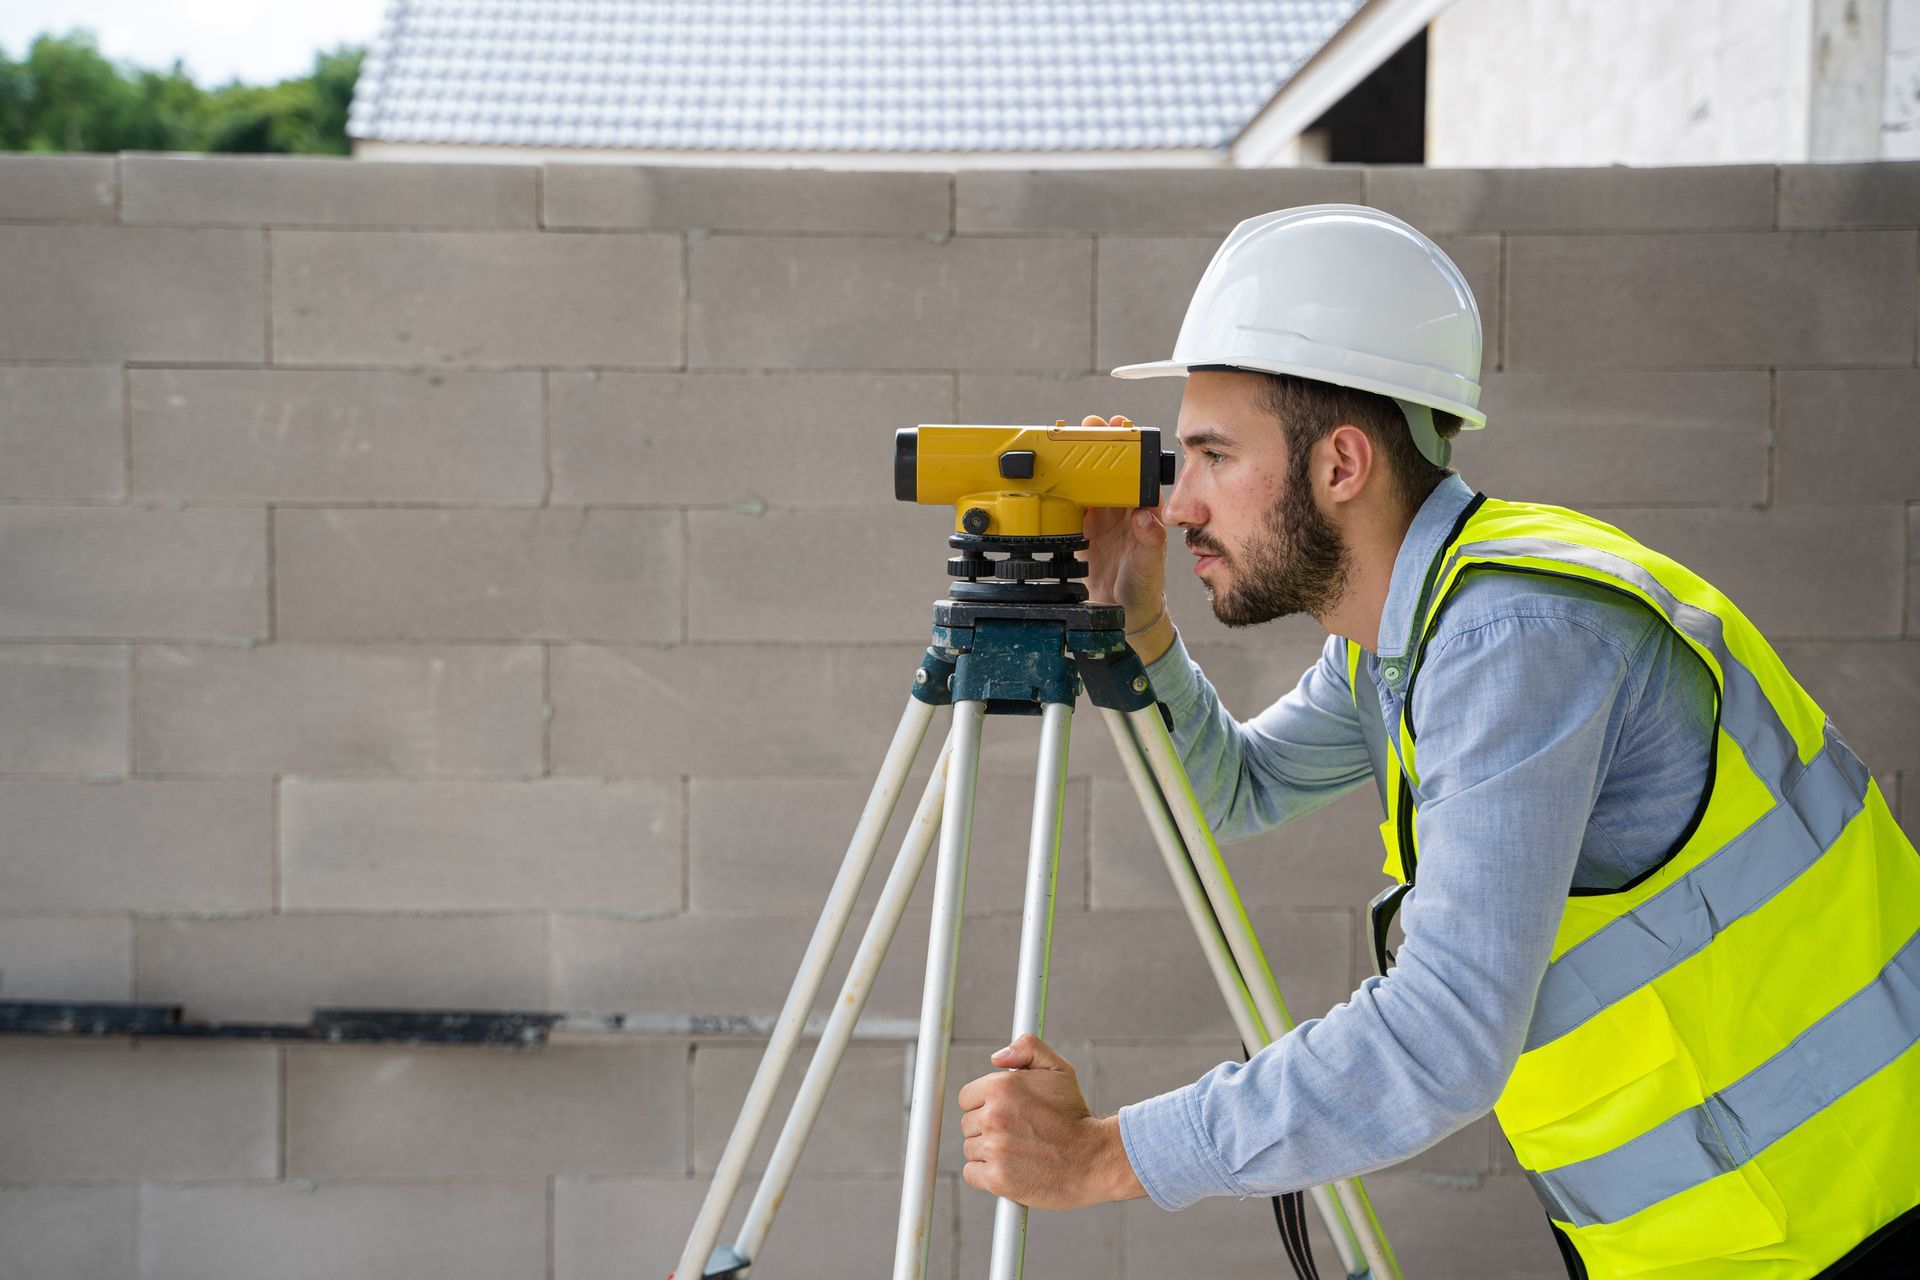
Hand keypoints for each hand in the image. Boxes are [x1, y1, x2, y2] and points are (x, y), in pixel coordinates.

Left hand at [956, 1033, 1146, 1209]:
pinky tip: (1009, 1169)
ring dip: (988, 1151)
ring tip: (1018, 1150)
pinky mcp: (996, 1178)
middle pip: (968, 1123)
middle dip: (988, 1128)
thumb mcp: (1059, 1070)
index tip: (1003, 1112)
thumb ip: (1027, 1049)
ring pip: (971, 1148)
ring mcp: (994, 1148)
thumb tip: (996, 1057)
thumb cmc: (1074, 1116)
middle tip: (1016, 1132)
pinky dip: (986, 1174)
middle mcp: (994, 1116)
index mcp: (1001, 1087)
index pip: (967, 1097)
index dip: (985, 1104)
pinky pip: (972, 1173)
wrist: (1093, 1159)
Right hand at [1078, 416, 1169, 632]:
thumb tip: (1145, 516)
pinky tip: (1050, 477)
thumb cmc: (1145, 589)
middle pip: (1109, 470)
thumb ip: (1150, 541)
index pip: (1136, 472)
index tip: (1120, 430)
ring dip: (1077, 463)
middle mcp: (1121, 511)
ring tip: (1065, 442)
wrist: (1123, 615)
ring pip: (1087, 482)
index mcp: (1142, 511)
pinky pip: (1069, 505)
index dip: (1128, 449)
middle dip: (1099, 445)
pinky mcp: (1081, 531)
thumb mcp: (1150, 566)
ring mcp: (1100, 520)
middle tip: (1088, 426)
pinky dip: (1060, 490)